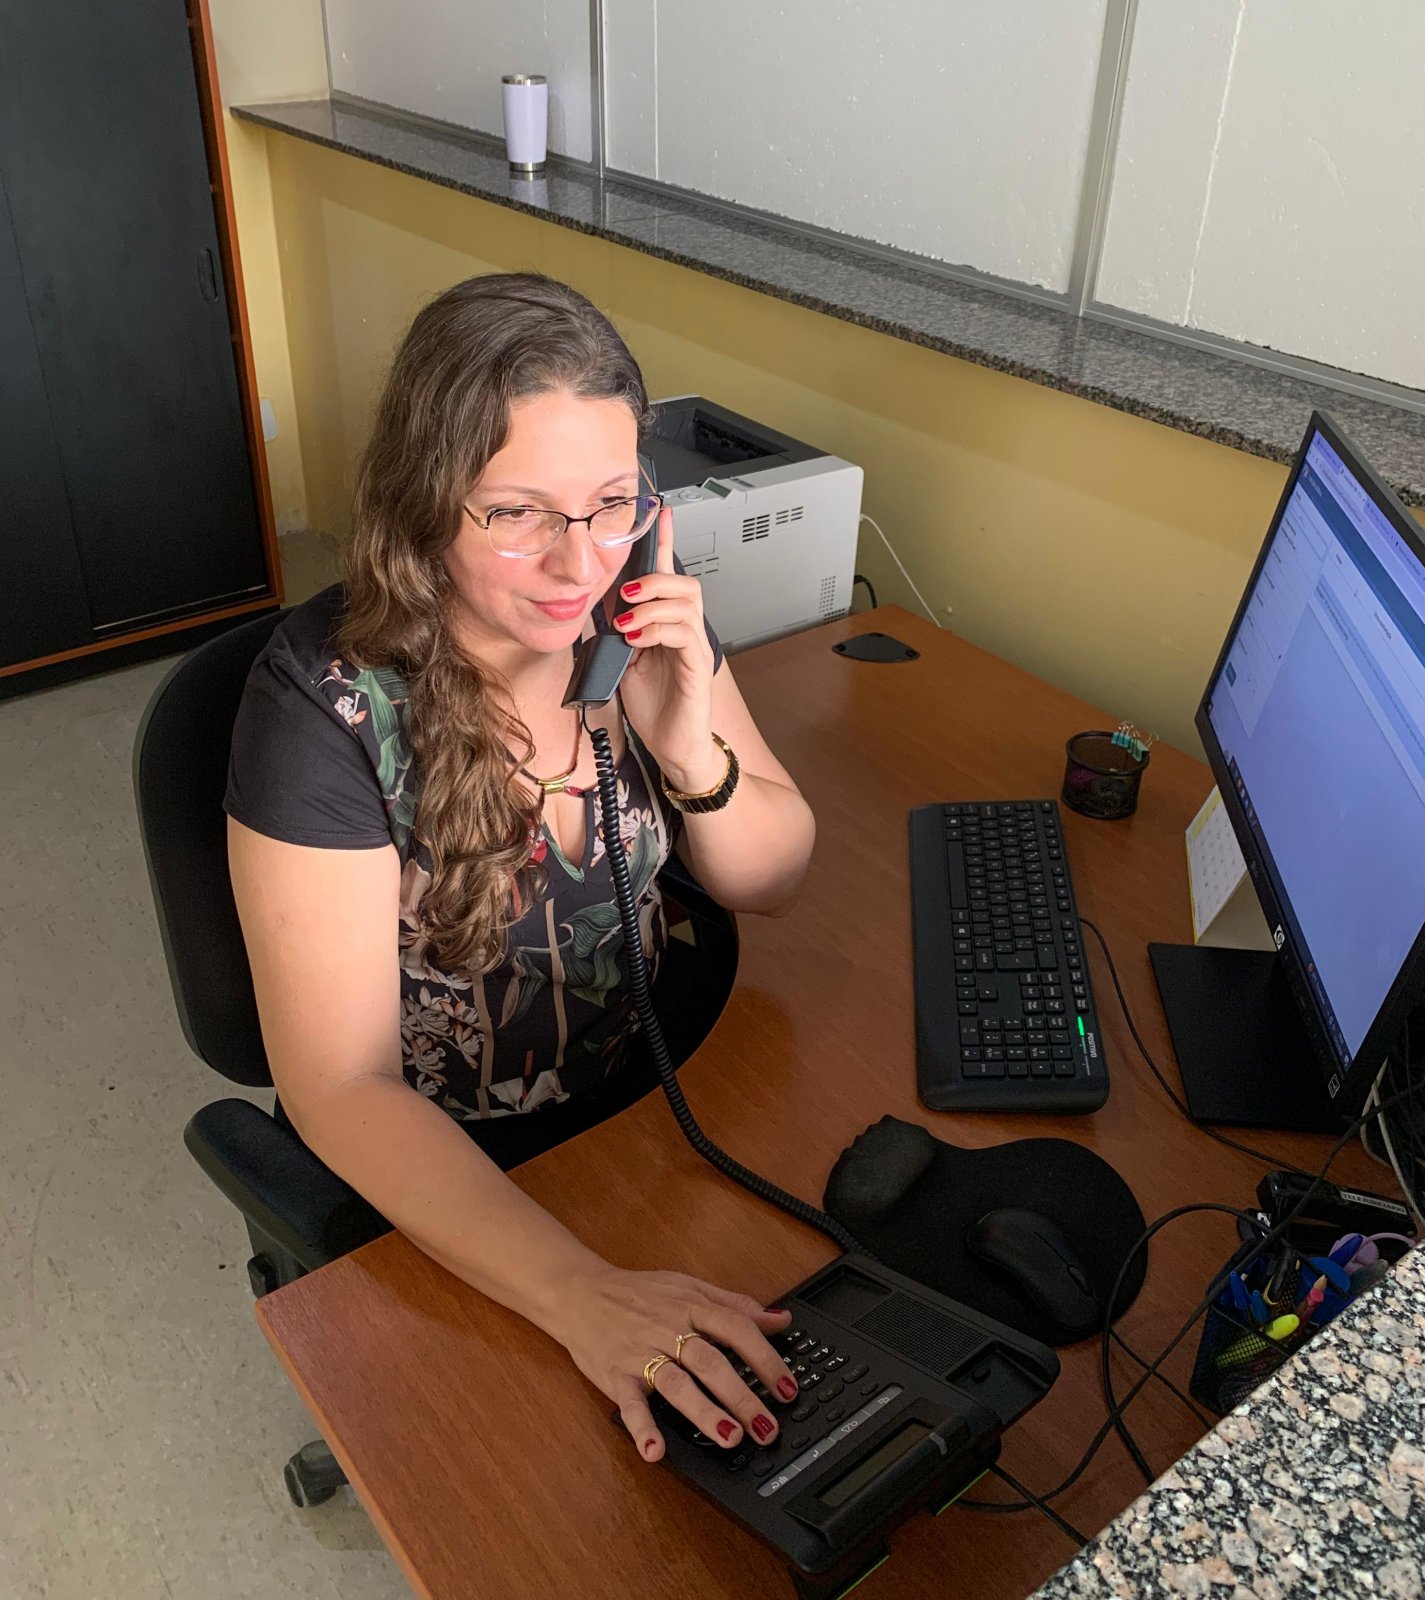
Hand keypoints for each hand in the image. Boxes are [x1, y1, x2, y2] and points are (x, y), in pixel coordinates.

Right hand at [553, 1262, 799, 1461]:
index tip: (788, 1388)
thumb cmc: (638, 1293)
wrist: (579, 1292)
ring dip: (703, 1411)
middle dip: (742, 1396)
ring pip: (676, 1382)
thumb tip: (780, 1319)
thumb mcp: (688, 1287)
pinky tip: (655, 1450)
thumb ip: (734, 1305)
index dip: (765, 1358)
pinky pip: (629, 1403)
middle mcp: (668, 1329)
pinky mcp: (615, 1376)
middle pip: (710, 1361)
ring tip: (729, 1436)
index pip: (736, 1329)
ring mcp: (641, 1353)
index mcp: (690, 1306)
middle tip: (768, 1428)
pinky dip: (642, 1427)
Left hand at [612, 506, 723, 792]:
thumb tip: (592, 609)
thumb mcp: (621, 662)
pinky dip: (657, 629)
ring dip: (652, 603)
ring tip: (626, 619)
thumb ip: (613, 633)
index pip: (668, 576)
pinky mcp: (696, 668)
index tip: (658, 513)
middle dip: (654, 578)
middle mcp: (684, 631)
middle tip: (625, 592)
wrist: (673, 748)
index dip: (664, 543)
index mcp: (665, 625)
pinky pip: (684, 634)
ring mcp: (693, 648)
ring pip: (686, 602)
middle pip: (685, 583)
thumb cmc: (654, 707)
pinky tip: (637, 639)